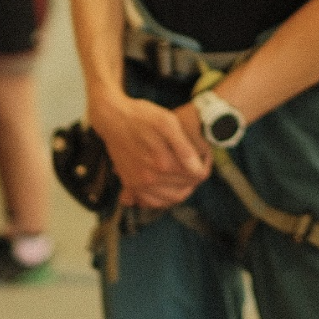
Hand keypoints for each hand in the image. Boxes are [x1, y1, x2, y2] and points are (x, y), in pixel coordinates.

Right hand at [88, 92, 210, 208]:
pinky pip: (152, 202)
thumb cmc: (142, 116)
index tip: (205, 155)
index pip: (198, 176)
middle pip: (187, 187)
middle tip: (197, 163)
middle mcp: (150, 178)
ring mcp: (138, 184)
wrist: (112, 118)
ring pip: (172, 199)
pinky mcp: (130, 184)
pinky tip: (169, 186)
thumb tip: (197, 168)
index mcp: (163, 163)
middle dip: (196, 176)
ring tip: (186, 174)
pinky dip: (164, 198)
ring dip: (183, 189)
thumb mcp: (168, 122)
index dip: (206, 165)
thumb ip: (184, 147)